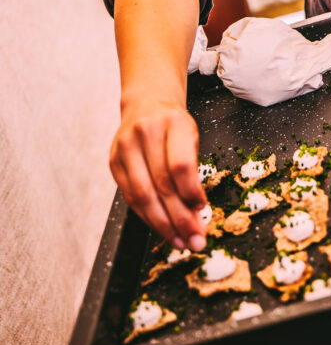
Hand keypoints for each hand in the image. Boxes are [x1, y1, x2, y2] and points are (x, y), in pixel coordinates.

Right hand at [110, 98, 207, 248]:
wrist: (146, 103)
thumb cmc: (174, 124)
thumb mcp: (191, 136)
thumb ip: (193, 169)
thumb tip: (196, 212)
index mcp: (173, 122)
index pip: (181, 164)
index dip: (191, 192)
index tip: (202, 210)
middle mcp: (146, 133)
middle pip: (162, 185)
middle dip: (180, 219)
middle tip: (195, 240)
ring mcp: (125, 147)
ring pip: (143, 196)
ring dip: (163, 225)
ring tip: (180, 240)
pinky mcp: (114, 162)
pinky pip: (130, 197)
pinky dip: (147, 216)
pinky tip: (162, 227)